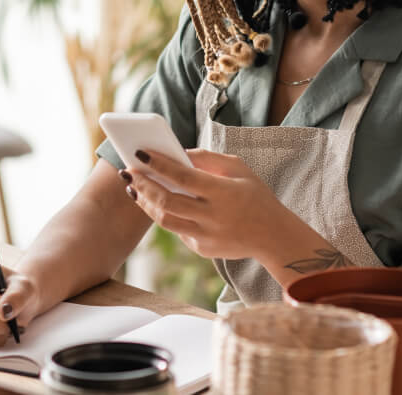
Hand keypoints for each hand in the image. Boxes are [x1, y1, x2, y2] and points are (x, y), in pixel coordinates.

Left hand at [123, 148, 283, 259]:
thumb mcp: (239, 168)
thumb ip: (208, 158)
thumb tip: (177, 152)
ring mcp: (206, 237)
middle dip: (143, 185)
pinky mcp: (202, 250)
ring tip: (134, 188)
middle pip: (167, 201)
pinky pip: (176, 230)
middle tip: (127, 171)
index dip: (158, 165)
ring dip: (145, 203)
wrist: (274, 237)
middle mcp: (213, 217)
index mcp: (223, 193)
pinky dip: (164, 214)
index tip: (139, 153)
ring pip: (164, 220)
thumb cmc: (255, 195)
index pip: (183, 177)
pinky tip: (156, 202)